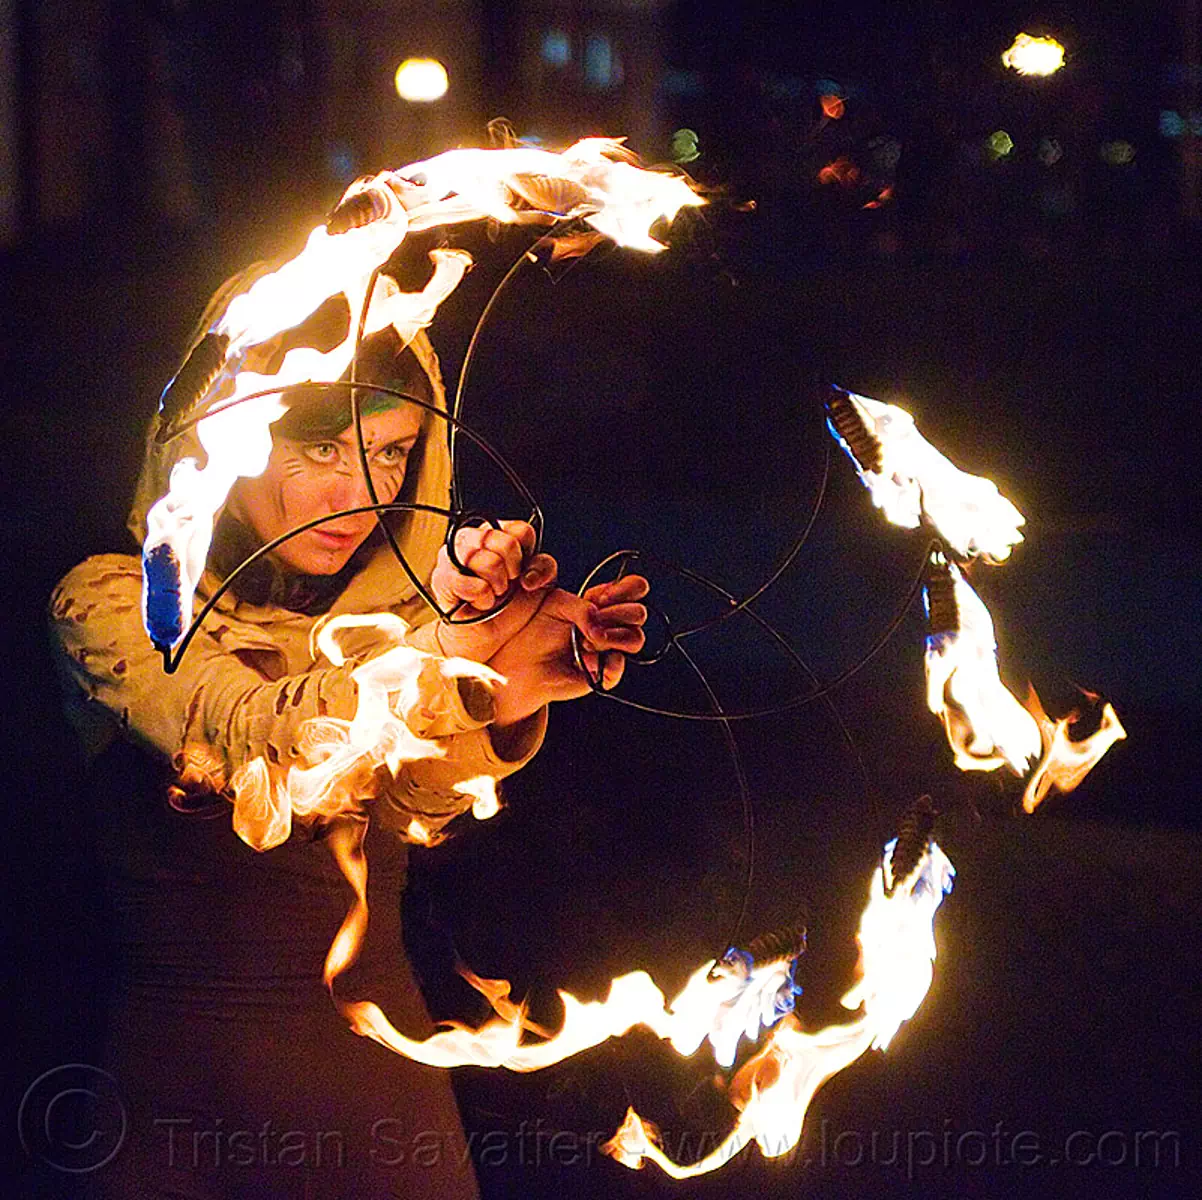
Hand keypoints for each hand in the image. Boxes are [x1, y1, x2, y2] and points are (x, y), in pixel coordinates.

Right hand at [429, 520, 556, 662]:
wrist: (489, 643)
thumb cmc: (512, 612)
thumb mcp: (542, 591)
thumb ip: (548, 574)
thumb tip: (548, 580)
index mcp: (501, 536)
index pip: (521, 531)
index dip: (528, 556)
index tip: (525, 576)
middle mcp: (476, 541)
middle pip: (506, 543)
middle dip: (513, 571)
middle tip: (506, 586)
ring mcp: (456, 558)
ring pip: (488, 561)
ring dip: (497, 585)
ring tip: (493, 594)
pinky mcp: (443, 579)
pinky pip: (471, 583)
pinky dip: (481, 598)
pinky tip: (479, 603)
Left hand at [488, 574, 649, 727]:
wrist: (521, 660)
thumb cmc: (536, 628)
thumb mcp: (557, 603)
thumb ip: (583, 608)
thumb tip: (600, 627)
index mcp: (602, 603)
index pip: (635, 588)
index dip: (626, 589)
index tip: (600, 597)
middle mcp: (610, 624)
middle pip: (639, 613)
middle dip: (616, 614)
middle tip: (589, 623)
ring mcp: (609, 648)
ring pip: (635, 639)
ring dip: (612, 637)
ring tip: (585, 642)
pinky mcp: (603, 672)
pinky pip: (619, 667)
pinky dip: (605, 662)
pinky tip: (585, 660)